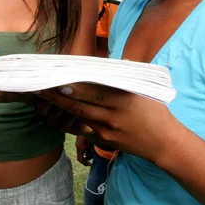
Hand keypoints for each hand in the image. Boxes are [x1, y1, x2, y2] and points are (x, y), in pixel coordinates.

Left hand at [39, 83, 176, 162]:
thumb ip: (127, 74)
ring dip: (59, 108)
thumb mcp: (144, 89)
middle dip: (58, 97)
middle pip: (80, 106)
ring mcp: (107, 132)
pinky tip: (57, 112)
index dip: (74, 87)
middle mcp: (113, 117)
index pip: (93, 92)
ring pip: (77, 118)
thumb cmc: (154, 110)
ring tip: (44, 97)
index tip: (58, 79)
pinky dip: (69, 120)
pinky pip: (82, 129)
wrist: (163, 143)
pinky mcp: (103, 142)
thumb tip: (112, 61)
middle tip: (41, 87)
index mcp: (124, 100)